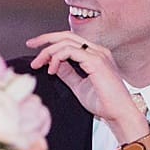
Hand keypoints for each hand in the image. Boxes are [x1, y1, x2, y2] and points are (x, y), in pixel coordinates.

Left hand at [25, 30, 147, 140]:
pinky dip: (57, 58)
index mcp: (95, 55)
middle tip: (30, 45)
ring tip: (40, 65)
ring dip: (48, 52)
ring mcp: (98, 54)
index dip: (51, 41)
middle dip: (45, 39)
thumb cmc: (103, 103)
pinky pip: (70, 51)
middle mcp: (98, 51)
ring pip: (65, 42)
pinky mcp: (96, 61)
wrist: (118, 114)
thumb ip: (67, 73)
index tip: (35, 49)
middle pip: (66, 35)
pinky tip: (52, 70)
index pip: (70, 40)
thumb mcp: (78, 85)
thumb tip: (54, 63)